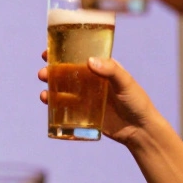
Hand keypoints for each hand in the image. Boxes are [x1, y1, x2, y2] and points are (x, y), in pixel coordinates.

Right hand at [37, 51, 163, 144]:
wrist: (140, 130)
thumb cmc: (137, 102)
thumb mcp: (126, 83)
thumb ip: (111, 70)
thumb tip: (89, 60)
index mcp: (101, 68)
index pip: (79, 56)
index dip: (62, 52)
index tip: (48, 51)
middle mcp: (90, 80)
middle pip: (66, 72)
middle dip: (51, 71)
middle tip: (43, 73)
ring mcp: (85, 97)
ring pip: (62, 88)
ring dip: (49, 87)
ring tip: (44, 92)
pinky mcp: (82, 112)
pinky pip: (64, 106)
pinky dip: (53, 102)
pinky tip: (46, 101)